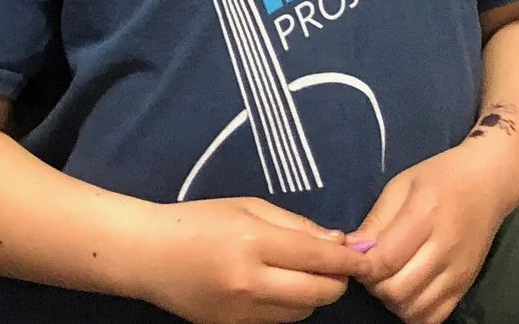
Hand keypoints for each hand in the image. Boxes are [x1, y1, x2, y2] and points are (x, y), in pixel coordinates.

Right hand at [135, 197, 368, 323]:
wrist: (149, 255)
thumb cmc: (200, 220)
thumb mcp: (250, 207)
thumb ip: (297, 225)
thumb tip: (339, 242)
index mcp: (254, 243)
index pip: (317, 258)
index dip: (349, 259)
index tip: (370, 256)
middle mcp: (250, 283)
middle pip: (318, 294)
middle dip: (338, 281)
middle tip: (340, 264)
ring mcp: (241, 312)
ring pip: (303, 312)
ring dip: (316, 295)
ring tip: (308, 273)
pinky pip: (279, 321)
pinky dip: (292, 306)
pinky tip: (284, 286)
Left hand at [350, 141, 518, 322]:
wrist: (489, 181)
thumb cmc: (441, 176)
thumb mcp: (402, 185)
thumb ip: (376, 220)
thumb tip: (350, 250)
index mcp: (425, 215)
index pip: (384, 260)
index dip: (362, 266)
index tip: (358, 256)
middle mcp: (444, 248)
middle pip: (396, 290)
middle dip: (375, 284)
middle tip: (374, 268)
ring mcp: (458, 271)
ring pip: (412, 309)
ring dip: (392, 300)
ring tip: (392, 278)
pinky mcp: (466, 286)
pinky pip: (434, 317)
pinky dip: (415, 312)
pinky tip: (410, 291)